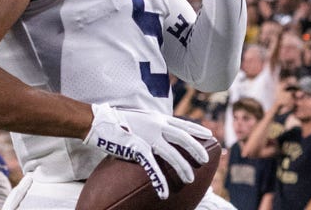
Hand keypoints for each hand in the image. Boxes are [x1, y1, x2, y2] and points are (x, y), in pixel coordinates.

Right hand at [83, 103, 211, 199]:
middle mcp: (155, 125)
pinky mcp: (137, 148)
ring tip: (190, 179)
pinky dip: (160, 180)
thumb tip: (165, 132)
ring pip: (172, 153)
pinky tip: (165, 192)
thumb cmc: (120, 122)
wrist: (100, 122)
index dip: (197, 129)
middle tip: (205, 160)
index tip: (210, 134)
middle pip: (182, 136)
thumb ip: (154, 125)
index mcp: (157, 118)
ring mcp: (147, 136)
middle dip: (196, 148)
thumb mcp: (142, 119)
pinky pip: (152, 167)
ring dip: (182, 167)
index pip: (182, 123)